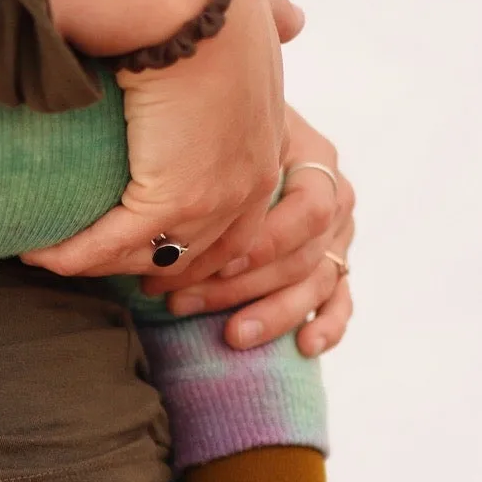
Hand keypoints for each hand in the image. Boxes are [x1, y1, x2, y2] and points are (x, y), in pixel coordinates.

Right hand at [23, 0, 294, 279]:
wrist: (189, 7)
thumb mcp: (264, 17)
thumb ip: (275, 23)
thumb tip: (291, 18)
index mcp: (266, 146)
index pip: (241, 224)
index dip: (202, 249)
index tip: (166, 258)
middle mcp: (248, 183)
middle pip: (200, 254)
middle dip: (158, 272)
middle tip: (116, 277)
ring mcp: (213, 198)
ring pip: (153, 256)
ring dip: (101, 265)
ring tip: (56, 260)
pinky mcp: (171, 201)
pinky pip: (112, 244)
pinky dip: (72, 255)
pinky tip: (39, 253)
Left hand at [148, 106, 355, 355]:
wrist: (228, 141)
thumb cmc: (213, 139)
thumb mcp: (213, 134)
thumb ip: (200, 156)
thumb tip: (141, 202)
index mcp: (314, 159)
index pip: (307, 211)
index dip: (265, 243)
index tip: (212, 263)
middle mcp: (334, 196)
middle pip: (303, 254)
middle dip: (239, 286)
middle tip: (180, 303)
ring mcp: (338, 235)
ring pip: (317, 283)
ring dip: (273, 314)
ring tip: (231, 335)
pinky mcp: (334, 267)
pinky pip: (339, 300)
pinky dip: (326, 325)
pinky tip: (304, 347)